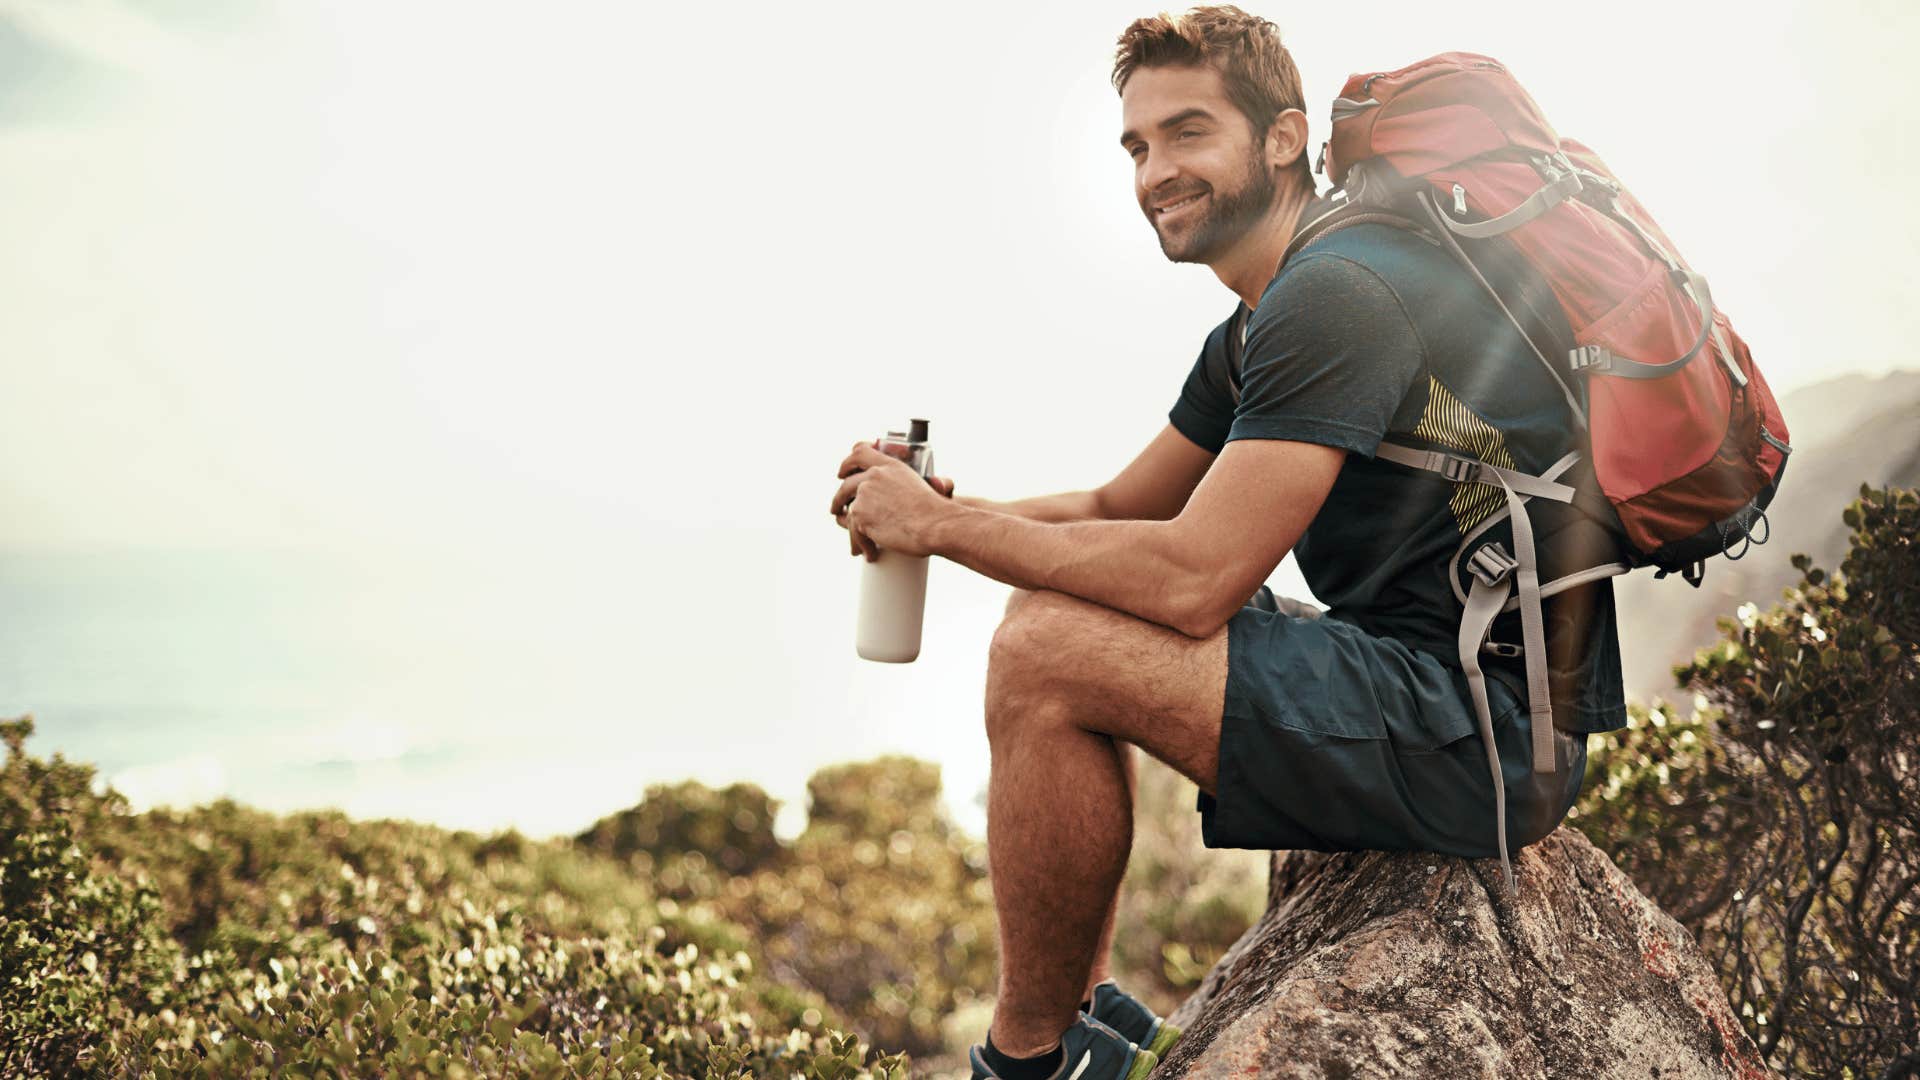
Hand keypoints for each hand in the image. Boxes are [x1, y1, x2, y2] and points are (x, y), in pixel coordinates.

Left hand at [831, 442, 955, 559]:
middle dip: (839, 498)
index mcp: (890, 466)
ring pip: (848, 512)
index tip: (842, 472)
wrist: (935, 525)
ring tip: (854, 541)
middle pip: (846, 485)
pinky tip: (869, 553)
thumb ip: (903, 487)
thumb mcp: (921, 486)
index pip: (860, 452)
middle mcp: (874, 476)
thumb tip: (895, 499)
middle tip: (837, 508)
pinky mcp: (861, 516)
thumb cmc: (936, 511)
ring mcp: (865, 495)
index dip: (848, 462)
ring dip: (848, 526)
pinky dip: (861, 545)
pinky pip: (854, 532)